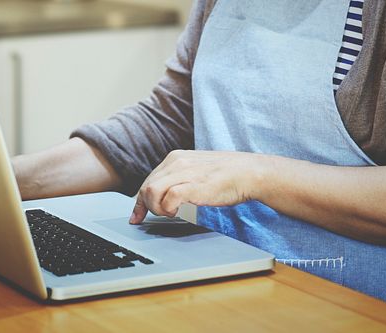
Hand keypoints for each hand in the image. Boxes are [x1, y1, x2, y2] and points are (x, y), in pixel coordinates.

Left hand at [129, 150, 274, 223]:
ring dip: (156, 208)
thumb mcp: (196, 171)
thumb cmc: (226, 176)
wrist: (249, 172)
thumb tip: (164, 195)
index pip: (148, 181)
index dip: (139, 202)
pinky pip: (168, 199)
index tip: (136, 218)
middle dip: (147, 207)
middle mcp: (176, 163)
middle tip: (160, 216)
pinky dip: (168, 209)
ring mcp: (184, 173)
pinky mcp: (193, 186)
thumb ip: (178, 178)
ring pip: (151, 192)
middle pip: (145, 187)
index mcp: (175, 158)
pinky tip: (177, 212)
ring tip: (170, 213)